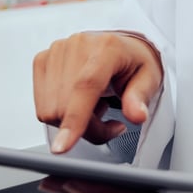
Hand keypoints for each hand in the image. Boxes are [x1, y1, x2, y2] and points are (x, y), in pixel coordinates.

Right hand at [34, 32, 163, 153]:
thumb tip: (137, 115)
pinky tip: (78, 102)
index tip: (63, 147)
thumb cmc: (134, 62)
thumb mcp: (150, 78)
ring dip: (72, 122)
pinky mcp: (42, 60)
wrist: (122, 46)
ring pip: (50, 110)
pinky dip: (60, 114)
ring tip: (94, 106)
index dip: (74, 118)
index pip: (85, 86)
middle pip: (65, 106)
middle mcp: (78, 45)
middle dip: (87, 128)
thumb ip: (141, 98)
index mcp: (107, 47)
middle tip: (108, 123)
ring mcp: (56, 51)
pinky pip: (42, 106)